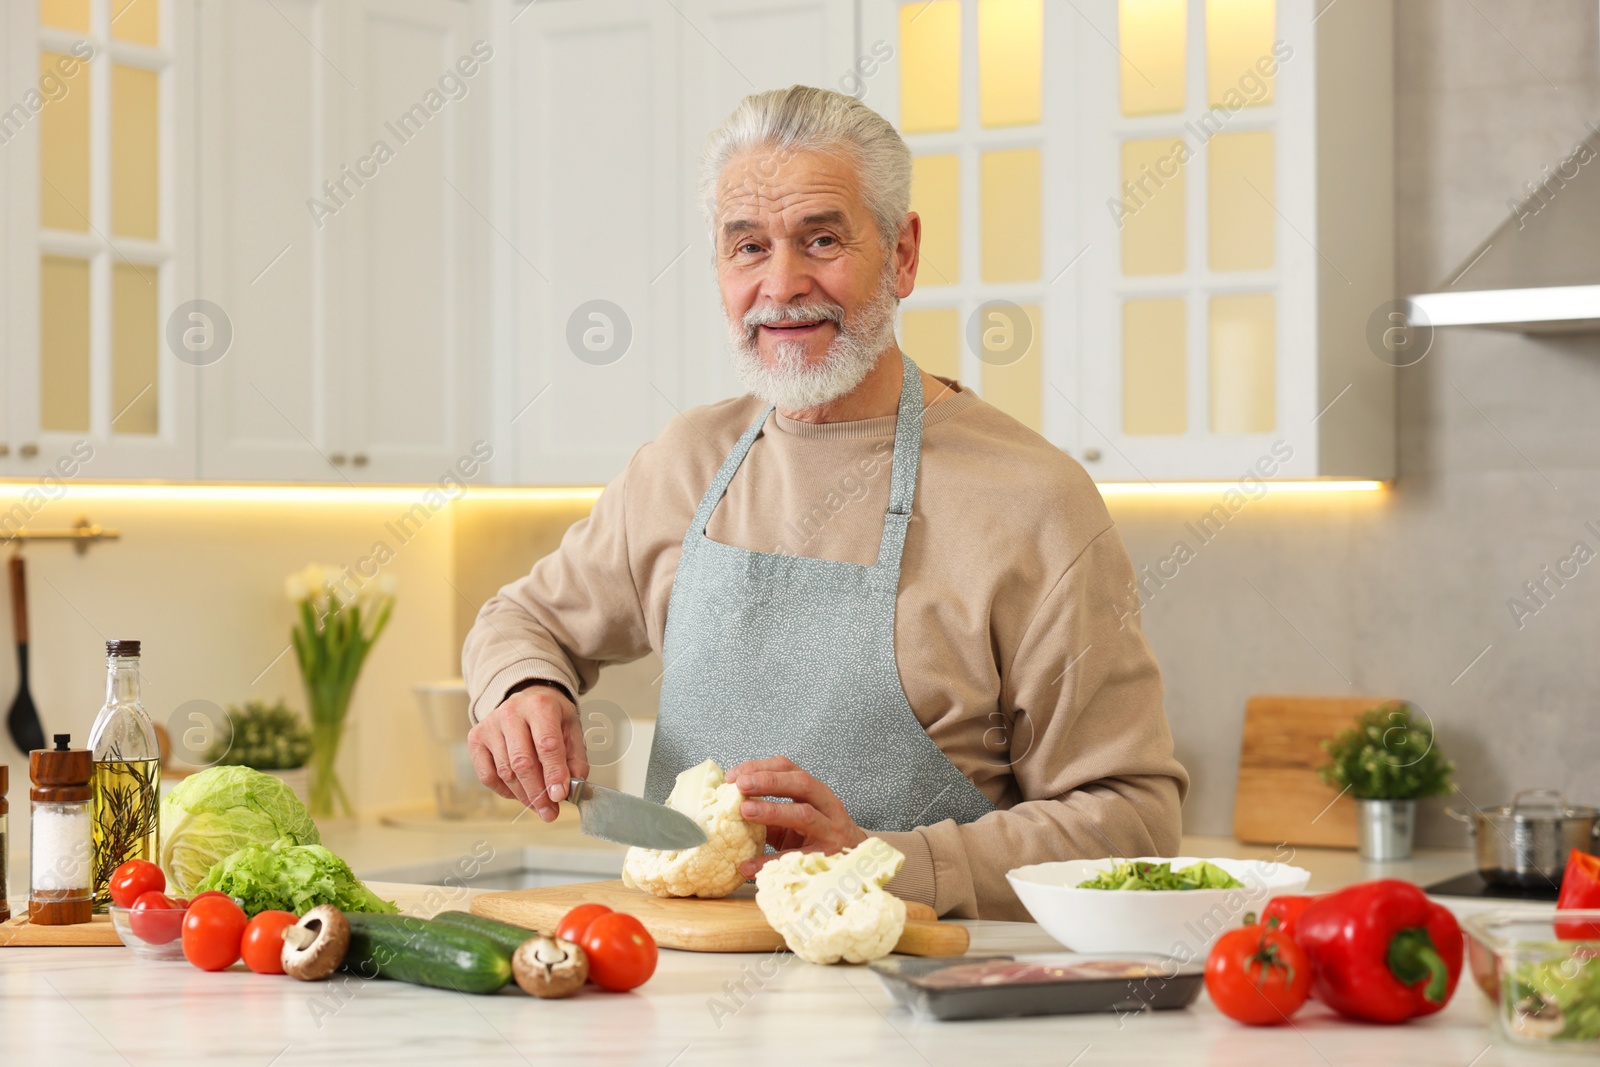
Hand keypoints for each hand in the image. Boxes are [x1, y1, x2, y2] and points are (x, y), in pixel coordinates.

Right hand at [467, 683, 589, 821]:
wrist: (526, 699)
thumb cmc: (551, 716)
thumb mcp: (572, 729)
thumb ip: (575, 758)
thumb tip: (571, 787)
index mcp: (540, 706)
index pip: (547, 744)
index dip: (554, 773)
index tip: (560, 796)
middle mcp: (511, 712)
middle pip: (522, 762)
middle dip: (538, 793)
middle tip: (549, 812)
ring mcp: (490, 725)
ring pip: (505, 772)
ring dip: (524, 796)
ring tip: (539, 806)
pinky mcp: (476, 738)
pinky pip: (487, 776)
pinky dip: (504, 791)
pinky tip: (520, 792)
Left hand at [726, 756, 866, 876]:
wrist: (856, 860)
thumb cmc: (818, 836)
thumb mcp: (794, 820)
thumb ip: (768, 813)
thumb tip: (728, 808)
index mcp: (815, 790)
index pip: (788, 768)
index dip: (760, 767)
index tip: (733, 775)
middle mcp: (826, 804)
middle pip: (801, 784)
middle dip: (769, 781)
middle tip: (740, 785)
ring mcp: (830, 829)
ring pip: (804, 814)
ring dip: (773, 810)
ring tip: (745, 811)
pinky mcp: (828, 856)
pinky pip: (797, 856)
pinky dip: (770, 860)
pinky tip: (748, 865)